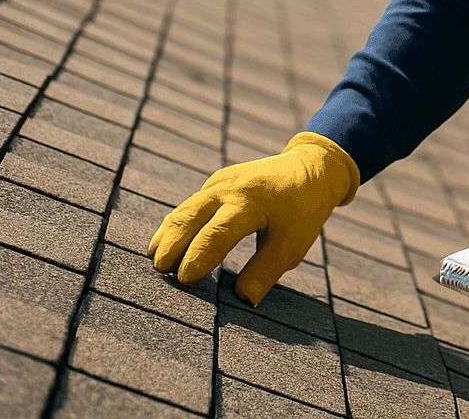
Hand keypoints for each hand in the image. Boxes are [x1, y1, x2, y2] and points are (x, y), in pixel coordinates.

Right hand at [148, 132, 358, 305]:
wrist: (312, 167)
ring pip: (186, 209)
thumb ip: (266, 270)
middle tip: (159, 272)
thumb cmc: (303, 210)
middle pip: (191, 217)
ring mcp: (221, 181)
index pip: (217, 234)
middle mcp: (230, 188)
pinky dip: (179, 223)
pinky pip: (193, 204)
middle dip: (172, 245)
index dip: (198, 258)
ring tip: (155, 260)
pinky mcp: (218, 180)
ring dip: (169, 234)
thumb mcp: (293, 243)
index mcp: (251, 203)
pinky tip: (167, 243)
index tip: (184, 280)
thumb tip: (243, 300)